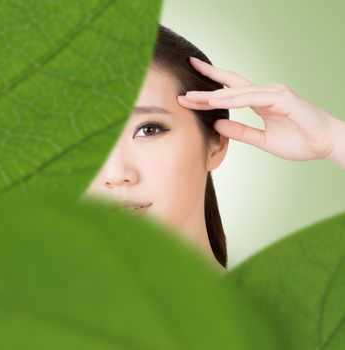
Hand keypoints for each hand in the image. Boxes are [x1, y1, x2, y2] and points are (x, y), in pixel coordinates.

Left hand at [177, 57, 344, 163]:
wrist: (326, 145)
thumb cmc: (300, 141)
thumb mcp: (262, 140)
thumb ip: (241, 132)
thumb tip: (217, 124)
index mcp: (260, 100)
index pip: (230, 91)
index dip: (211, 87)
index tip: (188, 89)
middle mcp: (265, 92)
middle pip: (229, 87)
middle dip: (205, 88)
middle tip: (182, 90)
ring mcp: (274, 93)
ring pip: (237, 92)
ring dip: (213, 95)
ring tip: (192, 98)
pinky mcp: (282, 99)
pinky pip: (253, 98)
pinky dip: (234, 100)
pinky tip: (216, 102)